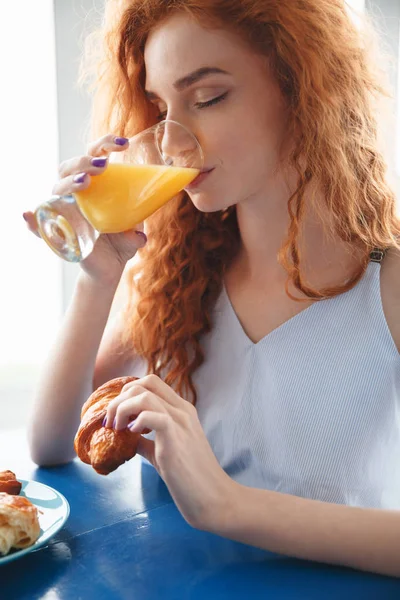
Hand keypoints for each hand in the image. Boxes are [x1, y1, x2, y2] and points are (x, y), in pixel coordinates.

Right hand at [23, 134, 146, 284]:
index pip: (94, 155)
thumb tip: (137, 236)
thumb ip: (135, 233)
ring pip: (57, 188)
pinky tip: (28, 215)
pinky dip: (32, 221)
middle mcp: (77, 193)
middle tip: (103, 165)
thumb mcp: (134, 235)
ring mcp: (65, 210)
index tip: (124, 143)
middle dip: (84, 161)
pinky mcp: (56, 231)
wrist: (110, 266)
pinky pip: (39, 225)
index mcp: (97, 185)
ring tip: (85, 181)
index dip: (105, 144)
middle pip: (71, 167)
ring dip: (69, 181)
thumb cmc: (122, 241)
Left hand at [104, 374, 234, 530]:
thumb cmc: (191, 478)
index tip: (118, 415)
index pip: (151, 382)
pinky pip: (152, 415)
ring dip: (122, 409)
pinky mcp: (175, 438)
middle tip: (112, 423)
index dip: (128, 393)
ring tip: (117, 429)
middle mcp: (182, 410)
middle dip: (120, 398)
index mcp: (182, 410)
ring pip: (144, 395)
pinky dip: (136, 421)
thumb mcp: (165, 452)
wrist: (213, 498)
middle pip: (146, 382)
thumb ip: (148, 441)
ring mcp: (180, 422)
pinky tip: (133, 435)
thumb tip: (127, 437)